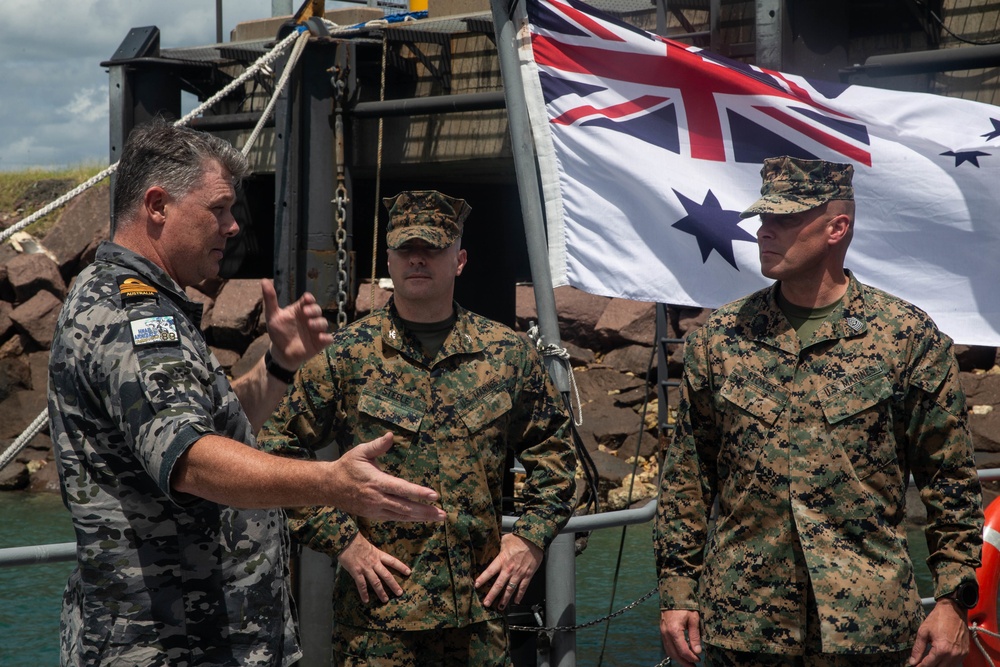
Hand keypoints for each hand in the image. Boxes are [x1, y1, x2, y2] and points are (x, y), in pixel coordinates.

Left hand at [260, 278, 332, 369]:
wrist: (281, 352)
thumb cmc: (278, 332)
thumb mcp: (272, 315)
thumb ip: (270, 299)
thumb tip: (264, 280)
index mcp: (300, 310)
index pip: (308, 300)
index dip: (309, 299)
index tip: (306, 299)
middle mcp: (310, 318)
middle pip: (317, 309)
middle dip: (314, 310)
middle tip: (306, 313)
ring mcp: (316, 330)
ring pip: (324, 323)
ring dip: (319, 323)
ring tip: (310, 325)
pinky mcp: (320, 342)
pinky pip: (328, 338)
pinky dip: (326, 337)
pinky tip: (320, 338)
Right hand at [331, 432, 445, 521]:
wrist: (328, 487)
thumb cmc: (347, 466)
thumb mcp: (360, 452)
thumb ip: (377, 445)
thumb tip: (391, 435)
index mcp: (376, 482)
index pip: (401, 489)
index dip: (418, 492)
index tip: (434, 495)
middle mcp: (377, 498)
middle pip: (406, 507)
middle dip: (426, 511)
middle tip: (443, 514)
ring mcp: (376, 509)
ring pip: (402, 515)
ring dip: (421, 517)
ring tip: (438, 518)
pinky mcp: (374, 515)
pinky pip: (395, 518)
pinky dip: (409, 519)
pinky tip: (421, 518)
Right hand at [337, 534, 410, 602]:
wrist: (346, 540)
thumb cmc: (356, 541)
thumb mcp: (369, 546)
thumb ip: (373, 554)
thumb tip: (375, 559)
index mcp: (378, 554)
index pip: (392, 561)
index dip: (401, 567)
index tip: (408, 572)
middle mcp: (374, 562)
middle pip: (387, 575)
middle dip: (394, 585)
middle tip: (400, 593)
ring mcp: (365, 568)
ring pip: (376, 582)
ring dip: (381, 592)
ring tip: (385, 600)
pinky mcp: (356, 572)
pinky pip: (361, 585)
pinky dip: (364, 593)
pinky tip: (366, 600)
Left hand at [475, 534, 543, 609]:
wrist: (534, 540)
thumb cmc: (519, 538)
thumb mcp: (504, 540)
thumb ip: (497, 546)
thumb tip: (490, 544)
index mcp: (502, 560)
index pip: (489, 571)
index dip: (482, 579)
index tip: (476, 585)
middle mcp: (509, 569)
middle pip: (498, 585)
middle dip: (492, 595)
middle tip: (486, 603)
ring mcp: (519, 573)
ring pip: (510, 589)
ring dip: (505, 599)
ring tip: (500, 607)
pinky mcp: (528, 575)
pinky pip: (523, 587)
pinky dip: (519, 595)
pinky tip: (516, 601)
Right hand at [660, 609, 701, 666]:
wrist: (673, 593)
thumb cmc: (685, 605)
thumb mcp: (693, 619)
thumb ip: (695, 636)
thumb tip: (698, 651)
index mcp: (674, 631)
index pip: (683, 650)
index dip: (691, 657)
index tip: (699, 659)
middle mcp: (666, 633)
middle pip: (674, 653)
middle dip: (684, 662)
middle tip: (693, 666)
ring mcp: (662, 632)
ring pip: (669, 651)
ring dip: (678, 658)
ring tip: (688, 663)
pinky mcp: (662, 630)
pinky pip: (667, 645)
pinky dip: (674, 652)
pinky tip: (680, 654)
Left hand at [908, 599, 968, 666]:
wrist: (954, 610)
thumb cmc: (938, 619)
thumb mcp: (923, 632)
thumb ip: (918, 648)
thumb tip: (913, 661)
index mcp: (942, 649)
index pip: (929, 664)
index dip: (920, 666)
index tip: (915, 666)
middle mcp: (953, 654)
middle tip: (921, 664)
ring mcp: (961, 654)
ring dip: (939, 666)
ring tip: (930, 662)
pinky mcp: (965, 652)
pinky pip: (956, 663)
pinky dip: (948, 664)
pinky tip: (940, 660)